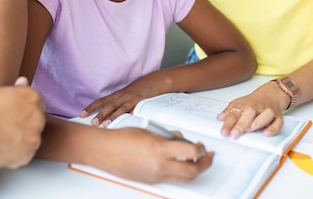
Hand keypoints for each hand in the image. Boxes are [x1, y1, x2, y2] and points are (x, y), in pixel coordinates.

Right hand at [0, 77, 45, 168]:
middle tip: (3, 130)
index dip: (22, 112)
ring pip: (31, 140)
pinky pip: (25, 155)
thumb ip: (15, 89)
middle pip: (36, 122)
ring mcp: (34, 136)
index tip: (10, 117)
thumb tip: (24, 82)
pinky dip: (15, 155)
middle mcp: (37, 115)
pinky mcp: (27, 154)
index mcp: (31, 96)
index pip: (37, 104)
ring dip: (20, 141)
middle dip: (24, 126)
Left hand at [79, 74, 168, 126]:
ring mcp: (132, 98)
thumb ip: (122, 103)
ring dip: (110, 116)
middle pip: (107, 104)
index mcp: (119, 94)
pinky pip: (133, 110)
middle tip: (88, 122)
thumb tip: (113, 114)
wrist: (158, 80)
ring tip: (104, 125)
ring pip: (118, 108)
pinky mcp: (141, 101)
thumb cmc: (144, 89)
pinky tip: (124, 122)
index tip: (81, 113)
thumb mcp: (130, 94)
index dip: (91, 107)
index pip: (102, 101)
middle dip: (97, 113)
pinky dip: (127, 116)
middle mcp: (123, 95)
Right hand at [93, 127, 213, 183]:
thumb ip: (168, 137)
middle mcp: (158, 165)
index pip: (191, 152)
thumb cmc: (122, 136)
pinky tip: (176, 163)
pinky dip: (178, 172)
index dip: (201, 149)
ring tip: (196, 161)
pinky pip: (170, 179)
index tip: (202, 145)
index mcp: (159, 148)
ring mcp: (155, 176)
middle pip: (192, 171)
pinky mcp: (150, 181)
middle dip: (205, 164)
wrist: (103, 150)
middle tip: (209, 157)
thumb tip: (181, 141)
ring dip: (194, 170)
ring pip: (183, 179)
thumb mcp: (150, 131)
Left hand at [217, 82, 287, 137]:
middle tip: (234, 135)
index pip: (234, 114)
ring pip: (265, 116)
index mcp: (244, 104)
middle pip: (248, 114)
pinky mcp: (278, 117)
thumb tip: (219, 118)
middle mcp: (256, 107)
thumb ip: (228, 111)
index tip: (224, 133)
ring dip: (257, 124)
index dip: (228, 124)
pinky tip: (266, 134)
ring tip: (248, 131)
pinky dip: (273, 128)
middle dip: (241, 125)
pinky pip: (278, 122)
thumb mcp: (238, 103)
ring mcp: (267, 111)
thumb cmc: (253, 102)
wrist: (271, 94)